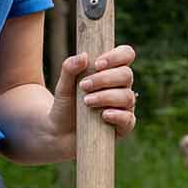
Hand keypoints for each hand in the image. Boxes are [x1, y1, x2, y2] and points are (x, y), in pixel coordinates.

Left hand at [52, 43, 137, 157]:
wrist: (59, 133)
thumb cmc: (65, 105)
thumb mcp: (63, 86)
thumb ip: (70, 68)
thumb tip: (84, 56)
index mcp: (111, 72)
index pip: (126, 54)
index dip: (117, 56)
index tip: (97, 64)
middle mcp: (121, 88)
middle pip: (126, 75)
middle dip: (105, 79)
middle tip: (83, 86)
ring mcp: (123, 107)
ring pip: (127, 96)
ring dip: (106, 97)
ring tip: (86, 101)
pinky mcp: (122, 127)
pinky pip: (128, 119)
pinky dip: (117, 115)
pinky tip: (104, 115)